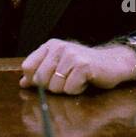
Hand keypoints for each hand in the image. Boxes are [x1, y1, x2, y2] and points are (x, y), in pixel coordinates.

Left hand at [19, 39, 135, 94]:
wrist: (113, 64)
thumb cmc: (84, 68)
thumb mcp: (59, 68)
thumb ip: (40, 73)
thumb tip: (22, 83)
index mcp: (49, 46)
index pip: (27, 67)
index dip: (34, 80)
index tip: (48, 82)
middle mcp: (58, 47)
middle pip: (40, 79)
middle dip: (52, 87)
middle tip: (67, 80)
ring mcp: (71, 55)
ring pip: (55, 86)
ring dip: (67, 89)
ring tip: (77, 79)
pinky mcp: (83, 65)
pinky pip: (70, 89)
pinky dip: (77, 90)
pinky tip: (85, 81)